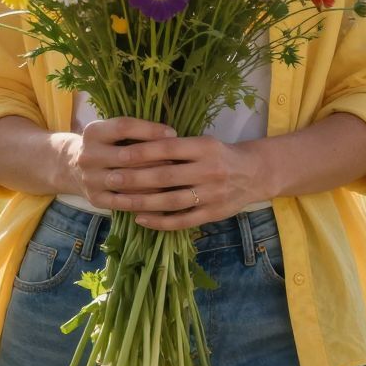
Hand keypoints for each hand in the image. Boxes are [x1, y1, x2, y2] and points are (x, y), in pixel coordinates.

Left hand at [64, 116, 271, 231]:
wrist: (255, 174)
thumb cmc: (220, 155)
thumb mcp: (203, 143)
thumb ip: (177, 147)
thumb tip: (138, 147)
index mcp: (205, 148)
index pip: (169, 148)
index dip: (144, 151)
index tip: (120, 154)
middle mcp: (209, 170)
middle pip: (166, 176)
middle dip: (136, 178)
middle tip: (110, 178)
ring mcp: (211, 194)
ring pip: (171, 200)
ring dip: (143, 202)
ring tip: (120, 201)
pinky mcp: (212, 214)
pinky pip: (182, 220)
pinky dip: (160, 221)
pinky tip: (141, 219)